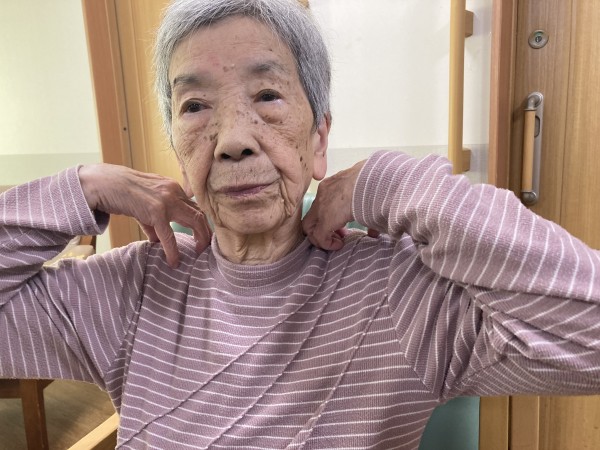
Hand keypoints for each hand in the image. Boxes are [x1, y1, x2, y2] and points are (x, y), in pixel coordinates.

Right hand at [79, 164, 210, 267]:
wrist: (103, 183)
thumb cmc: (121, 192)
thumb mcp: (143, 204)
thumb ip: (153, 221)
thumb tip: (158, 241)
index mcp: (173, 187)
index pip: (194, 206)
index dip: (201, 222)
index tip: (202, 235)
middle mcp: (174, 191)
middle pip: (200, 213)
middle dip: (206, 232)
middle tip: (206, 247)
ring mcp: (166, 201)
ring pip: (194, 221)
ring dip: (200, 238)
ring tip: (198, 253)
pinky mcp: (155, 212)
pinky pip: (168, 236)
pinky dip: (173, 251)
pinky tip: (174, 261)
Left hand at [302, 161, 377, 249]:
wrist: (373, 182)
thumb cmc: (374, 183)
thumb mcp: (366, 193)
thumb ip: (365, 208)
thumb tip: (373, 231)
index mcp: (331, 185)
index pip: (320, 204)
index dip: (327, 217)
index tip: (341, 224)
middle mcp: (322, 195)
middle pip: (310, 216)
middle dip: (320, 228)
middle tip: (338, 234)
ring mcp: (321, 207)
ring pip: (309, 227)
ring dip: (322, 237)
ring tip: (338, 241)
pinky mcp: (325, 220)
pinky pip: (319, 236)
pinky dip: (327, 244)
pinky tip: (339, 245)